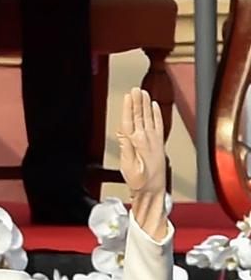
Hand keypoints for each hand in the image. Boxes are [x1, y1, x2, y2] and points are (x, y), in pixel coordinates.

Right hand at [116, 87, 168, 239]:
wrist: (154, 191)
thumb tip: (121, 133)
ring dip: (145, 104)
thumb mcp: (128, 167)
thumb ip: (125, 148)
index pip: (131, 121)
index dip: (129, 107)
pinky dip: (156, 114)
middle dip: (137, 101)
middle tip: (135, 88)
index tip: (128, 96)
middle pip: (140, 116)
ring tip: (143, 92)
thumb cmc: (140, 182)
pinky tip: (154, 106)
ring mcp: (154, 140)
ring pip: (148, 117)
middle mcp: (147, 139)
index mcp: (138, 143)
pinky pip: (158, 124)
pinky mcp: (158, 143)